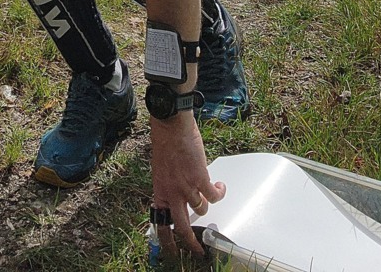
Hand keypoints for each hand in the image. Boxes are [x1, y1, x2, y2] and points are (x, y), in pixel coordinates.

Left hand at [150, 113, 225, 258]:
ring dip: (207, 203)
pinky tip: (220, 186)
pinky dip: (219, 192)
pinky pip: (214, 196)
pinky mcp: (200, 179)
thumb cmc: (165, 143)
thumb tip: (181, 194)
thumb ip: (169, 185)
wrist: (171, 127)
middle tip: (198, 251)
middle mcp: (172, 193)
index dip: (166, 241)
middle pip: (182, 226)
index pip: (161, 223)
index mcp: (160, 191)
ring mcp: (186, 187)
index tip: (171, 253)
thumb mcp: (161, 170)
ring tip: (210, 191)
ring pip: (201, 208)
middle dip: (191, 243)